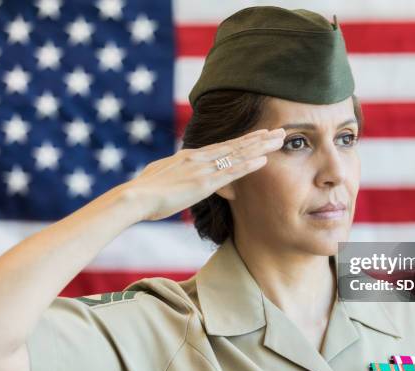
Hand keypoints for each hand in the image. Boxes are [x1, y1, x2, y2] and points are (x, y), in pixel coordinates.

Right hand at [120, 128, 285, 220]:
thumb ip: (174, 173)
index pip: (223, 145)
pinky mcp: (204, 182)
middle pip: (236, 144)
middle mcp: (199, 157)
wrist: (135, 197)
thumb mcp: (161, 176)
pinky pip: (231, 172)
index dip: (244, 139)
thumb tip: (177, 174)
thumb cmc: (144, 191)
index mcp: (190, 156)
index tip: (260, 134)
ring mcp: (203, 168)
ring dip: (261, 146)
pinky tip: (264, 160)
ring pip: (238, 153)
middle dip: (260, 138)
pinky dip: (249, 165)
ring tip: (280, 139)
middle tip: (280, 130)